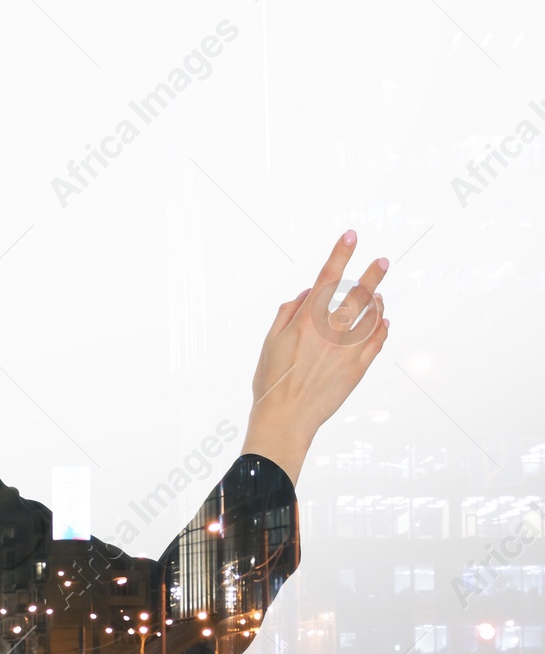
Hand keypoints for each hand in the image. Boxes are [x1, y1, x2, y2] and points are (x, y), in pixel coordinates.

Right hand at [241, 230, 390, 483]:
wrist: (285, 418)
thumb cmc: (271, 382)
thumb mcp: (270, 343)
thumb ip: (288, 313)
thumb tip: (306, 293)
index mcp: (306, 320)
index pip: (326, 277)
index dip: (340, 253)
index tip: (351, 236)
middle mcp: (331, 330)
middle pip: (358, 293)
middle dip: (372, 273)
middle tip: (382, 262)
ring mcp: (348, 348)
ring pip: (372, 314)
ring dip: (377, 300)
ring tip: (378, 294)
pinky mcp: (358, 367)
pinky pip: (378, 340)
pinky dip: (383, 327)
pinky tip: (384, 321)